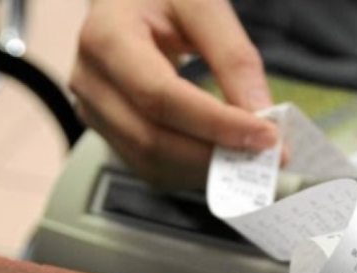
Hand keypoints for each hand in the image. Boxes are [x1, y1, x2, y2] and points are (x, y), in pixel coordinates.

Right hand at [69, 0, 278, 188]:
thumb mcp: (200, 4)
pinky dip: (188, 171)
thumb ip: (233, 56)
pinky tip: (218, 159)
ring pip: (149, 162)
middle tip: (265, 158)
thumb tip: (260, 114)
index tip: (265, 136)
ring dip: (203, 171)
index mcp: (106, 38)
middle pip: (152, 139)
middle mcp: (91, 81)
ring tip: (246, 160)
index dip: (215, 123)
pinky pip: (148, 165)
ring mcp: (93, 110)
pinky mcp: (107, 129)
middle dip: (213, 156)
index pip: (161, 97)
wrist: (125, 0)